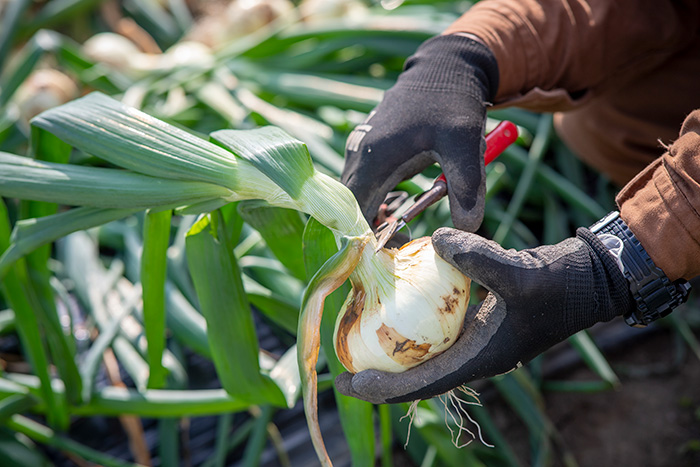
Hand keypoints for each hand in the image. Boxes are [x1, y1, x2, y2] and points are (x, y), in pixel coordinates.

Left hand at [335, 227, 632, 403]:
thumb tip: (438, 239)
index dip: (383, 388)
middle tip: (344, 354)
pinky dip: (413, 319)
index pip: (422, 384)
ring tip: (360, 328)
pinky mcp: (476, 321)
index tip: (349, 384)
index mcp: (479, 359)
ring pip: (424, 352)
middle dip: (379, 371)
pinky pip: (436, 328)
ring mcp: (474, 339)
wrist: (587, 280)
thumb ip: (478, 258)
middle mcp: (472, 356)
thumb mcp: (519, 273)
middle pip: (415, 374)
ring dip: (393, 346)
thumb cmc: (559, 286)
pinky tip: (396, 298)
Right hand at [341, 35, 498, 231]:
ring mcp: (360, 148)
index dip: (369, 239)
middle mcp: (359, 155)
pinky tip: (402, 202)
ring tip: (405, 225)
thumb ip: (466, 186)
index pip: (354, 214)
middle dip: (373, 229)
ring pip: (357, 194)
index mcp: (374, 159)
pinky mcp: (368, 145)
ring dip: (376, 213)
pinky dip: (378, 197)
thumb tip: (468, 229)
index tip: (396, 249)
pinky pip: (364, 180)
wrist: (445, 65)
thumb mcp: (464, 143)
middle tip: (403, 242)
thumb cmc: (453, 102)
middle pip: (352, 207)